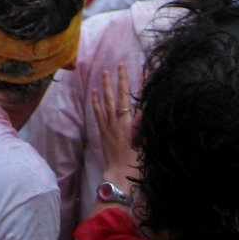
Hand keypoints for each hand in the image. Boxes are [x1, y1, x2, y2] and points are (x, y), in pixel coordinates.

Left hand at [92, 63, 138, 182]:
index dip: (141, 84)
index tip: (143, 71)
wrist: (120, 175)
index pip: (138, 99)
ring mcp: (110, 124)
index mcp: (133, 124)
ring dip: (107, 85)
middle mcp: (121, 121)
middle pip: (121, 95)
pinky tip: (94, 91)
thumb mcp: (144, 144)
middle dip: (122, 79)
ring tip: (106, 72)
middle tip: (121, 64)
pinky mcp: (102, 130)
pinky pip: (98, 112)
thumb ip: (142, 125)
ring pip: (107, 100)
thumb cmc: (135, 162)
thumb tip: (143, 109)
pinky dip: (95, 100)